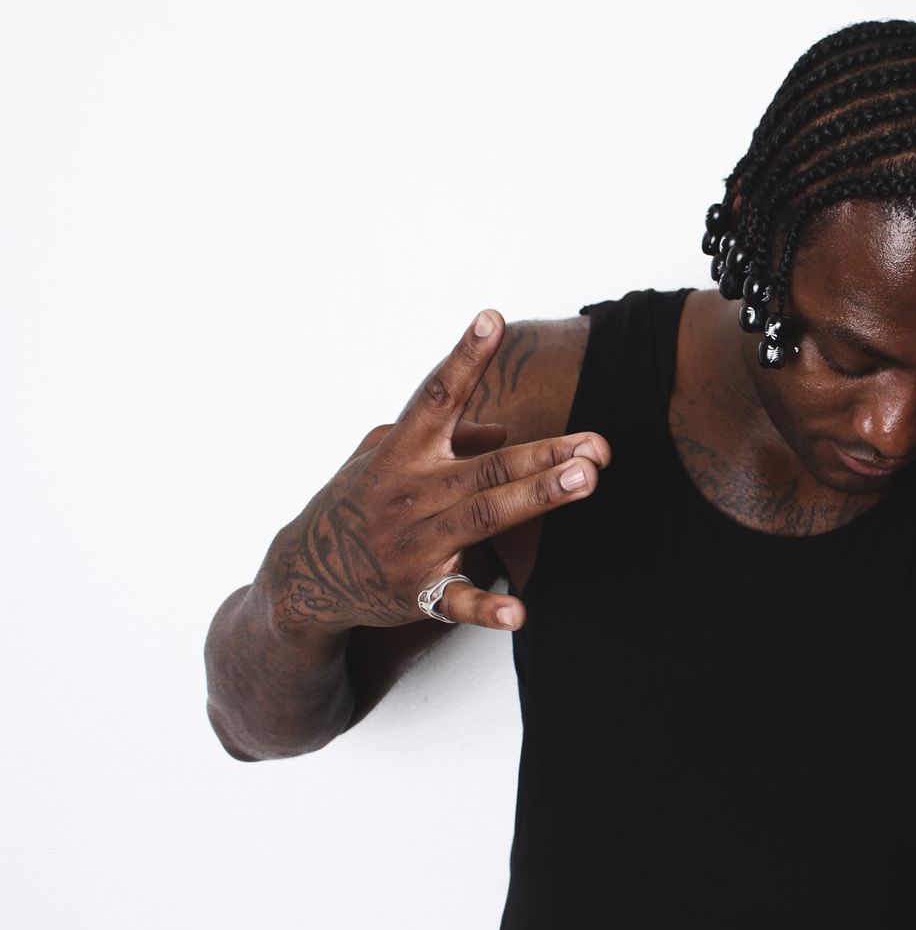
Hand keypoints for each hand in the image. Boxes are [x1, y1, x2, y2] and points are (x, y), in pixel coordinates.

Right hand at [266, 310, 609, 633]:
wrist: (304, 575)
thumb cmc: (359, 501)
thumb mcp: (385, 455)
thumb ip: (444, 437)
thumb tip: (501, 429)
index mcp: (400, 453)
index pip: (435, 397)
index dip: (464, 358)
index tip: (492, 319)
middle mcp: (407, 494)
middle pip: (485, 468)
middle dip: (543, 454)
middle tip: (597, 445)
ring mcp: (411, 544)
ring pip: (482, 517)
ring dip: (537, 497)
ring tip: (586, 480)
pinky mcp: (416, 592)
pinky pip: (456, 600)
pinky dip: (487, 607)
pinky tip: (519, 610)